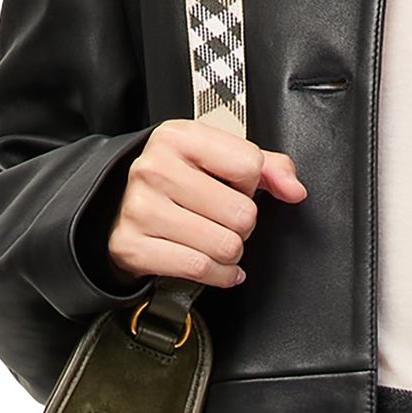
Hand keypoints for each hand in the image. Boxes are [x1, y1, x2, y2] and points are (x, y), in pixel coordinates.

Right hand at [106, 119, 305, 290]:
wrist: (117, 207)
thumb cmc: (175, 182)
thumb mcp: (217, 159)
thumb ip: (267, 167)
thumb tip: (294, 189)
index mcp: (178, 137)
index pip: (249, 165)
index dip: (251, 183)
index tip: (234, 187)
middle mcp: (155, 169)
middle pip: (242, 213)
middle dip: (243, 225)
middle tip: (224, 221)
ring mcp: (142, 208)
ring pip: (225, 245)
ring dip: (231, 252)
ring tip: (215, 240)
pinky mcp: (134, 245)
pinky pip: (201, 269)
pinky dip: (220, 275)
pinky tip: (217, 267)